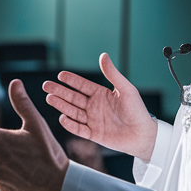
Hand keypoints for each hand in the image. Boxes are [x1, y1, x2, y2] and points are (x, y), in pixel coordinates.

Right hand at [43, 53, 157, 161]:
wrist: (143, 134)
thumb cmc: (137, 110)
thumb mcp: (126, 89)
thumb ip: (112, 74)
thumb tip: (103, 55)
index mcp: (100, 94)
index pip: (82, 86)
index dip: (71, 80)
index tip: (60, 75)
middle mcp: (94, 106)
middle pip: (73, 98)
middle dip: (60, 92)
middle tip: (46, 86)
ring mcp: (92, 120)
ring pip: (73, 112)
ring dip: (61, 106)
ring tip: (49, 99)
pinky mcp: (94, 134)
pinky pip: (79, 129)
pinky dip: (70, 125)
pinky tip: (62, 117)